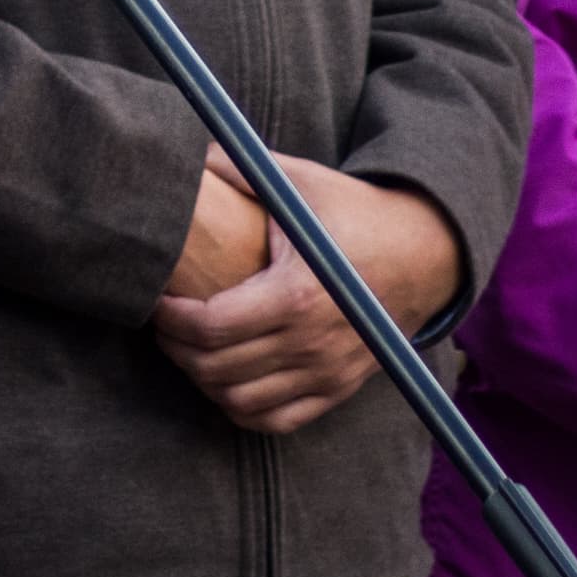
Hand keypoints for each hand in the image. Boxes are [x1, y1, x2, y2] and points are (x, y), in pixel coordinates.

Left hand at [149, 157, 463, 435]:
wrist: (421, 254)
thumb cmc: (350, 213)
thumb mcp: (296, 182)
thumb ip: (237, 166)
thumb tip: (186, 156)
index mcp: (298, 294)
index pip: (212, 326)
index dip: (170, 318)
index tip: (155, 298)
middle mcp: (313, 344)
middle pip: (218, 368)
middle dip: (176, 348)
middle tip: (161, 323)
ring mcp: (328, 373)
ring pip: (240, 401)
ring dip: (202, 379)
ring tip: (187, 348)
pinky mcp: (338, 389)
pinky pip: (276, 421)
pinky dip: (239, 407)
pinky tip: (222, 378)